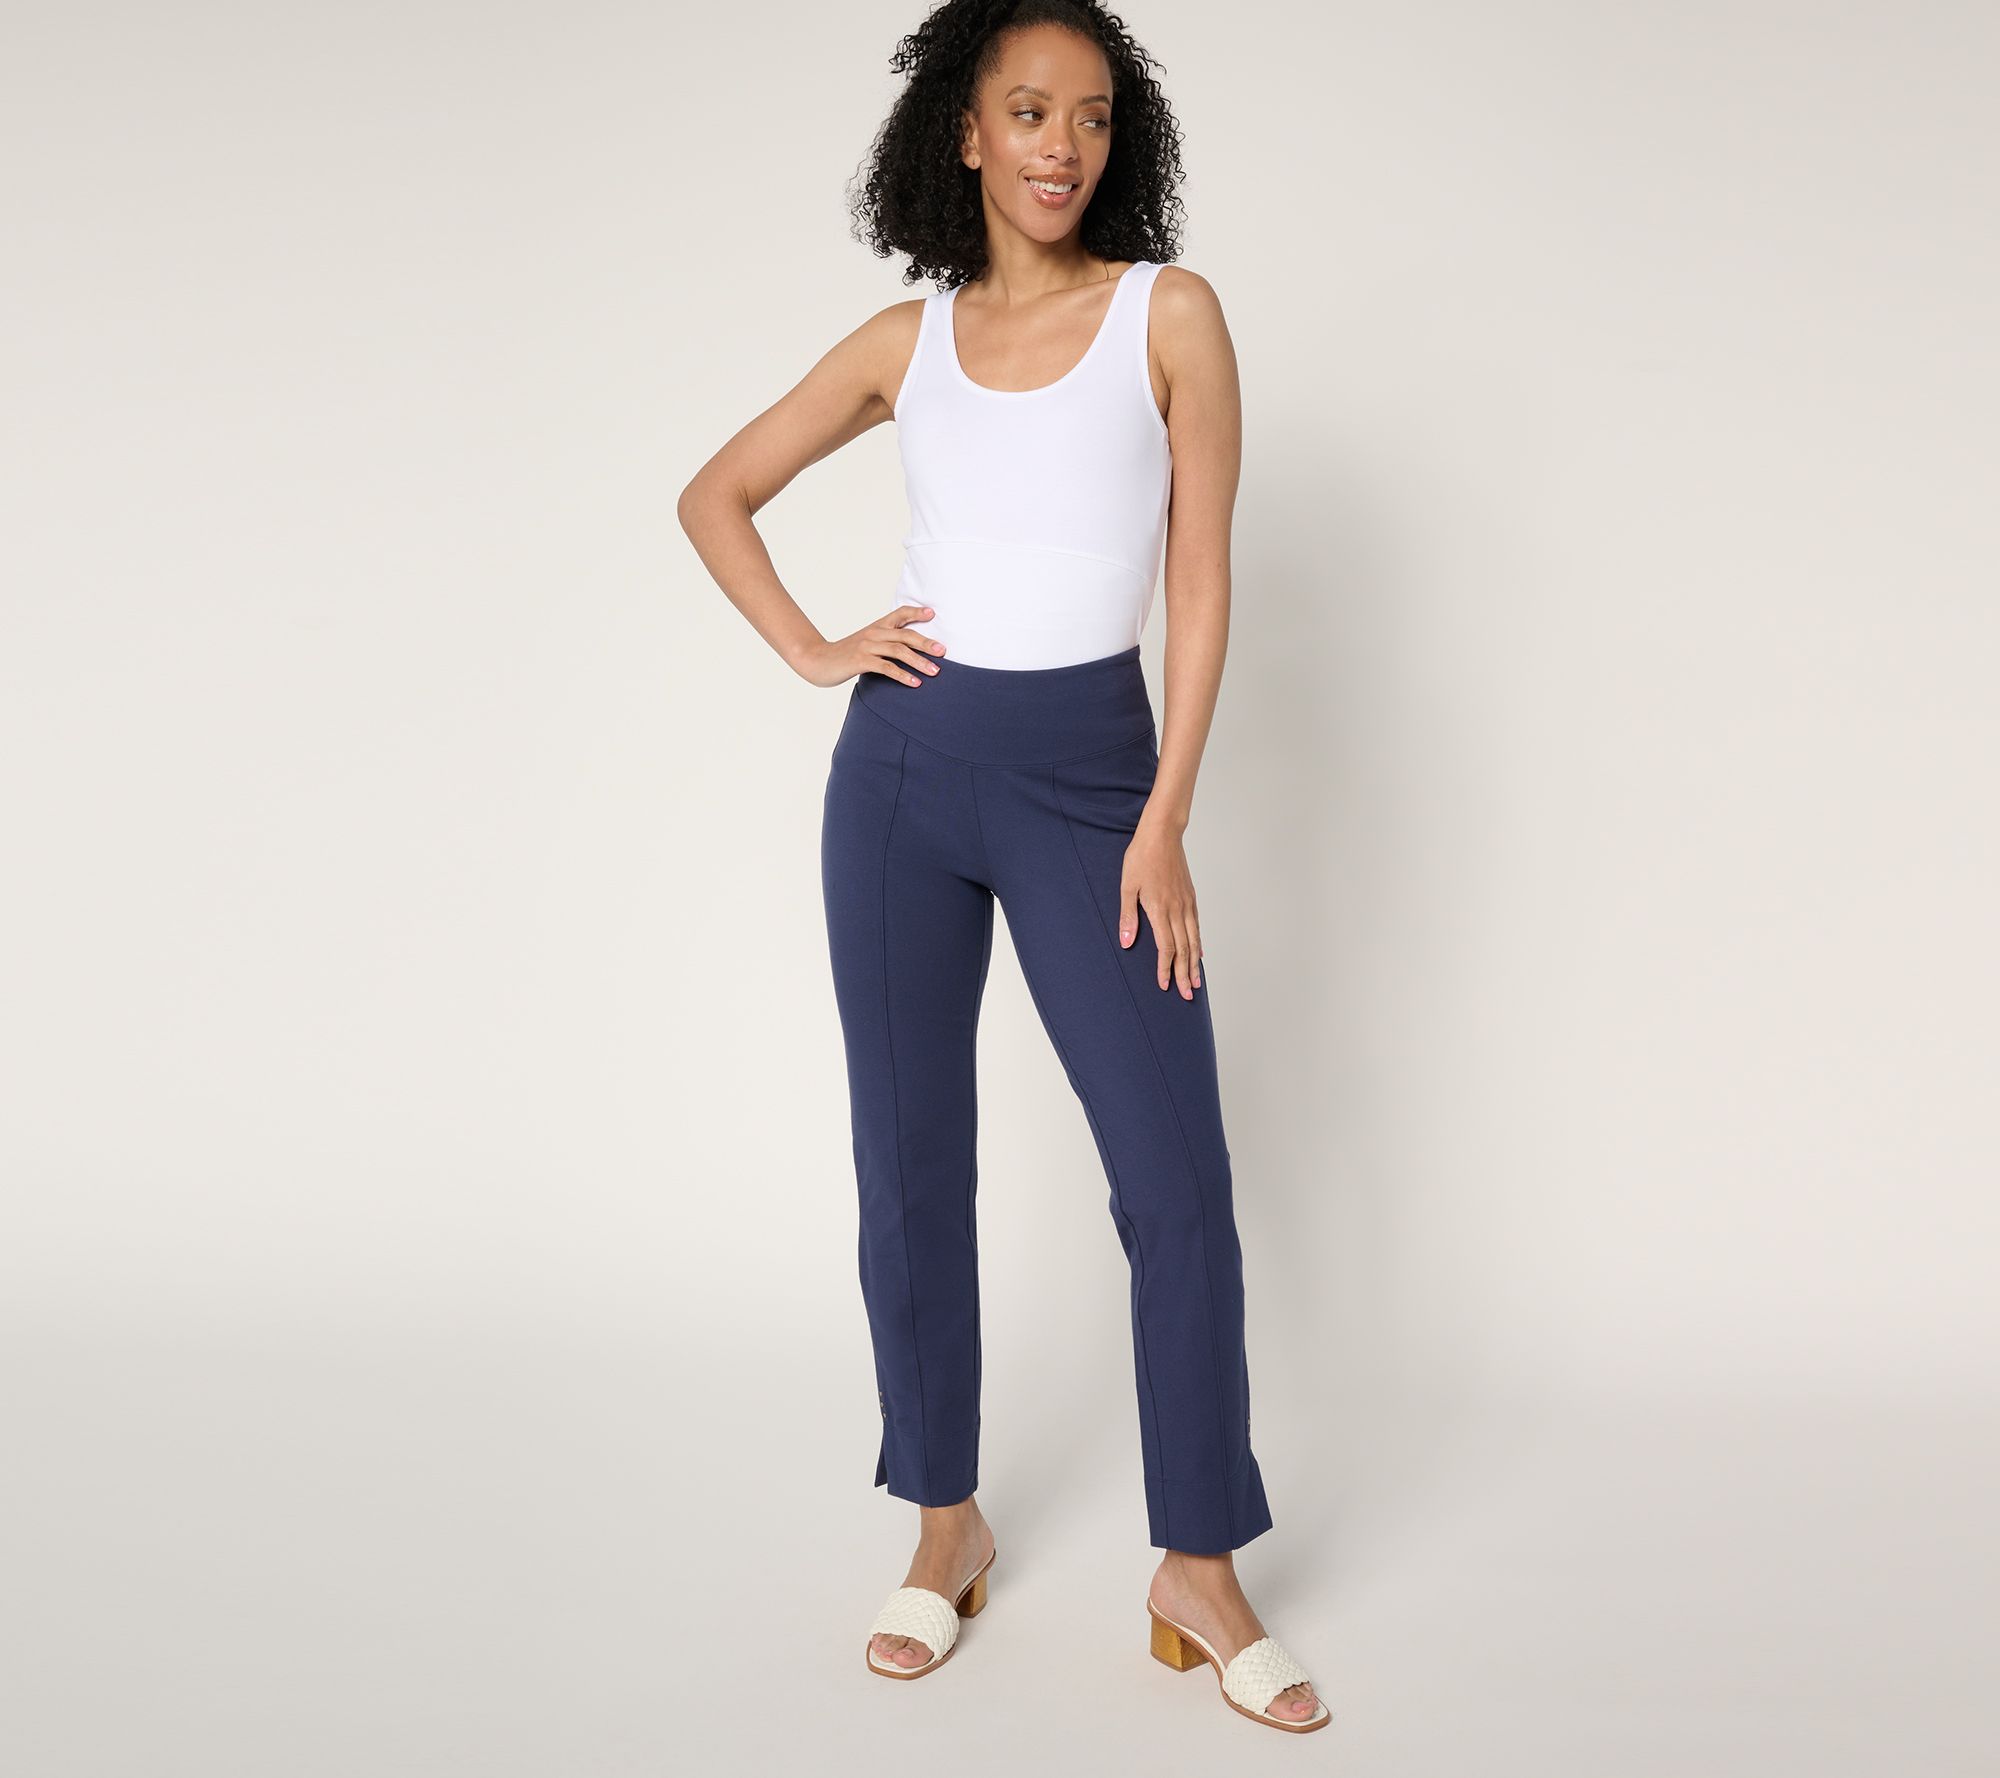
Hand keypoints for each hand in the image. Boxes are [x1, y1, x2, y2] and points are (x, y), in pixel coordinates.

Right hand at [794, 604, 945, 686]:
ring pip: (899, 651)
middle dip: (926, 643)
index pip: (899, 614)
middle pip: (905, 634)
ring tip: (935, 672)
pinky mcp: (861, 661)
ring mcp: (867, 646)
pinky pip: (886, 667)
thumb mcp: (866, 644)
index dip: (916, 612)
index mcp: (877, 627)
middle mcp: (874, 633)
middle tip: (943, 651)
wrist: (817, 660)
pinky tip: (914, 683)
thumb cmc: (845, 655)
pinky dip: (902, 675)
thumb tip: (909, 650)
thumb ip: (885, 643)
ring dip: (919, 661)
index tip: (933, 614)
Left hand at [1118, 816, 1204, 998]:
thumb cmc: (1141, 858)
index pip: (1166, 947)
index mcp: (1160, 909)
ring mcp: (1186, 903)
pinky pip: (1197, 926)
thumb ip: (1128, 917)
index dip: (1166, 968)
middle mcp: (1177, 910)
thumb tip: (1126, 943)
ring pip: (1194, 940)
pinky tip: (1199, 954)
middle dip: (1184, 974)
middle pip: (1184, 949)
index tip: (1165, 985)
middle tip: (1186, 995)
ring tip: (1196, 982)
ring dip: (1195, 964)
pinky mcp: (1191, 897)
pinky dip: (1198, 943)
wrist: (1162, 834)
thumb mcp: (1127, 886)